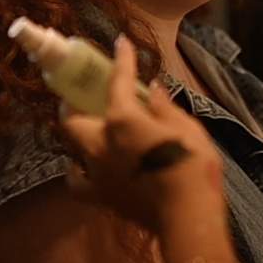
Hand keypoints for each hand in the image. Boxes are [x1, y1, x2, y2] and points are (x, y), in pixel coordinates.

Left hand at [60, 35, 223, 232]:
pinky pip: (78, 181)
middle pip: (72, 118)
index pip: (118, 83)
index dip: (121, 61)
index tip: (120, 44)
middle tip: (82, 93)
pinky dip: (77, 171)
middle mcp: (101, 144)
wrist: (187, 218)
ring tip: (83, 129)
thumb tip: (152, 90)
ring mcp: (97, 172)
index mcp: (123, 120)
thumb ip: (165, 107)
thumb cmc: (192, 168)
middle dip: (73, 102)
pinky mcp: (101, 197)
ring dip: (73, 135)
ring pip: (70, 148)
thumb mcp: (188, 129)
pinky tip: (87, 167)